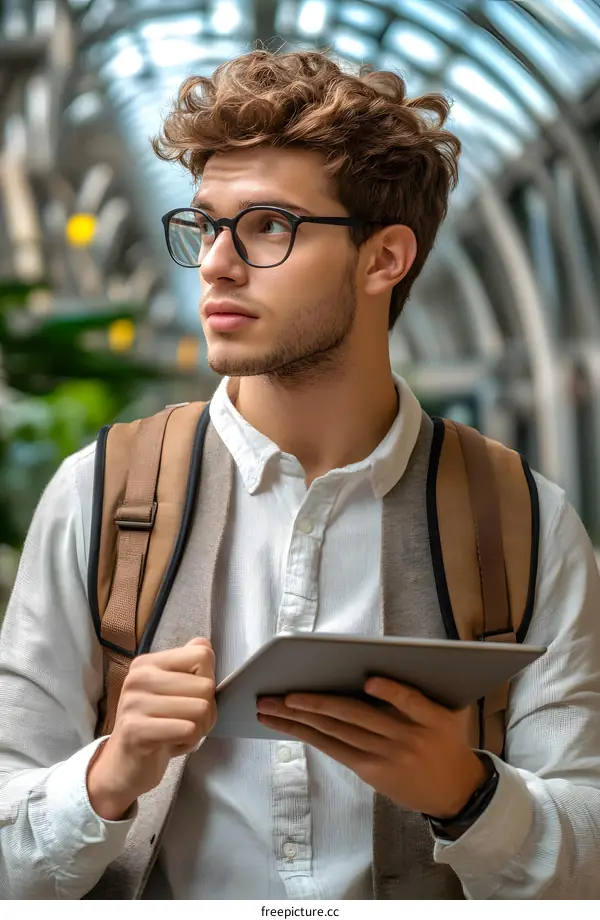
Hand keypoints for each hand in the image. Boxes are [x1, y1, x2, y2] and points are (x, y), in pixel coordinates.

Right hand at [87, 638, 215, 819]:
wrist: (123, 765)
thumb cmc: (155, 725)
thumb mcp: (172, 691)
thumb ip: (189, 665)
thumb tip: (204, 644)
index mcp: (149, 663)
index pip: (202, 655)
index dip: (208, 681)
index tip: (193, 698)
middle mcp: (138, 677)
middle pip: (206, 685)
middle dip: (207, 712)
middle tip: (187, 723)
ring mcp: (134, 703)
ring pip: (201, 709)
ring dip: (199, 729)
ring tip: (179, 733)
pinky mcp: (136, 730)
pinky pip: (188, 730)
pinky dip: (189, 742)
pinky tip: (171, 745)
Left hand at [256, 679, 485, 818]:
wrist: (456, 790)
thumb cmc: (446, 741)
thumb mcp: (448, 713)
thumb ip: (418, 693)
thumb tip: (371, 670)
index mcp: (430, 717)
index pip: (410, 700)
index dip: (390, 691)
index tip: (369, 680)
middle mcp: (404, 737)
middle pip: (355, 716)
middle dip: (314, 702)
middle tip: (281, 693)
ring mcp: (384, 755)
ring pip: (335, 733)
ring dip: (299, 720)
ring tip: (269, 708)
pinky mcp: (371, 770)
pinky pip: (335, 749)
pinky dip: (310, 735)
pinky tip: (289, 725)